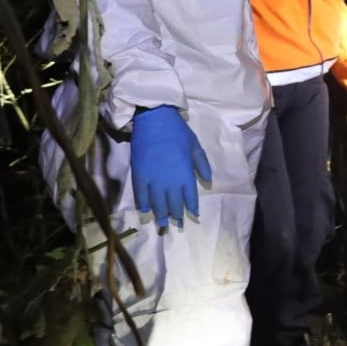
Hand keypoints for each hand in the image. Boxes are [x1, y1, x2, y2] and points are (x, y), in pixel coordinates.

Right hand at [129, 105, 211, 228]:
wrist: (154, 120)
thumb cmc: (177, 132)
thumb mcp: (195, 146)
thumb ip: (202, 165)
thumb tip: (208, 182)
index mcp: (185, 174)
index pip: (189, 197)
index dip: (191, 208)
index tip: (192, 215)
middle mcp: (170, 181)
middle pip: (173, 203)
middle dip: (175, 215)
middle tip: (176, 225)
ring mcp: (153, 179)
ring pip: (157, 203)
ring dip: (160, 214)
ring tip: (163, 224)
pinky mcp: (139, 175)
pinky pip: (141, 195)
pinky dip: (144, 205)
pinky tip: (146, 211)